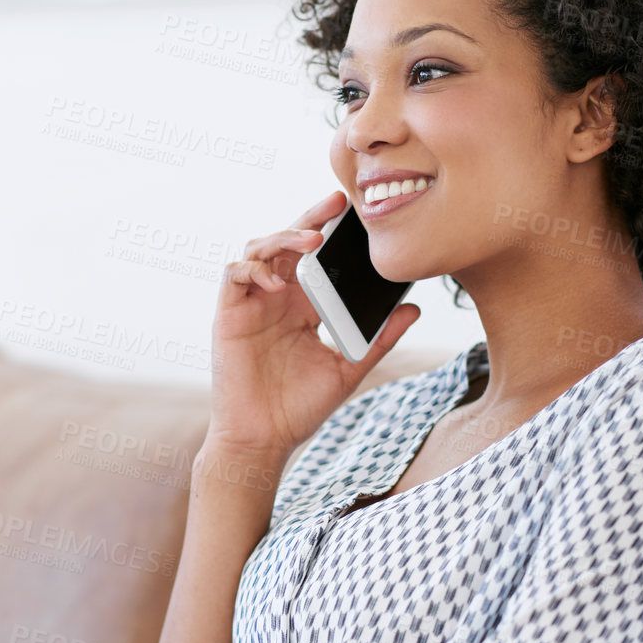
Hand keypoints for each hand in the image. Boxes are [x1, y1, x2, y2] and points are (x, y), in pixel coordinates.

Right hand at [211, 189, 420, 452]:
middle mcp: (278, 297)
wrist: (264, 439)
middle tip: (337, 203)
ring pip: (261, 248)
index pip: (318, 256)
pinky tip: (277, 282)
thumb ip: (379, 338)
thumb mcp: (348, 368)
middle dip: (311, 218)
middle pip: (290, 241)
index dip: (333, 231)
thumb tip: (413, 308)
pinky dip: (254, 269)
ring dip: (284, 237)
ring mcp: (252, 303)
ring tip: (312, 241)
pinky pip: (235, 275)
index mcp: (305, 304)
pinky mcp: (229, 314)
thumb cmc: (300, 407)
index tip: (360, 214)